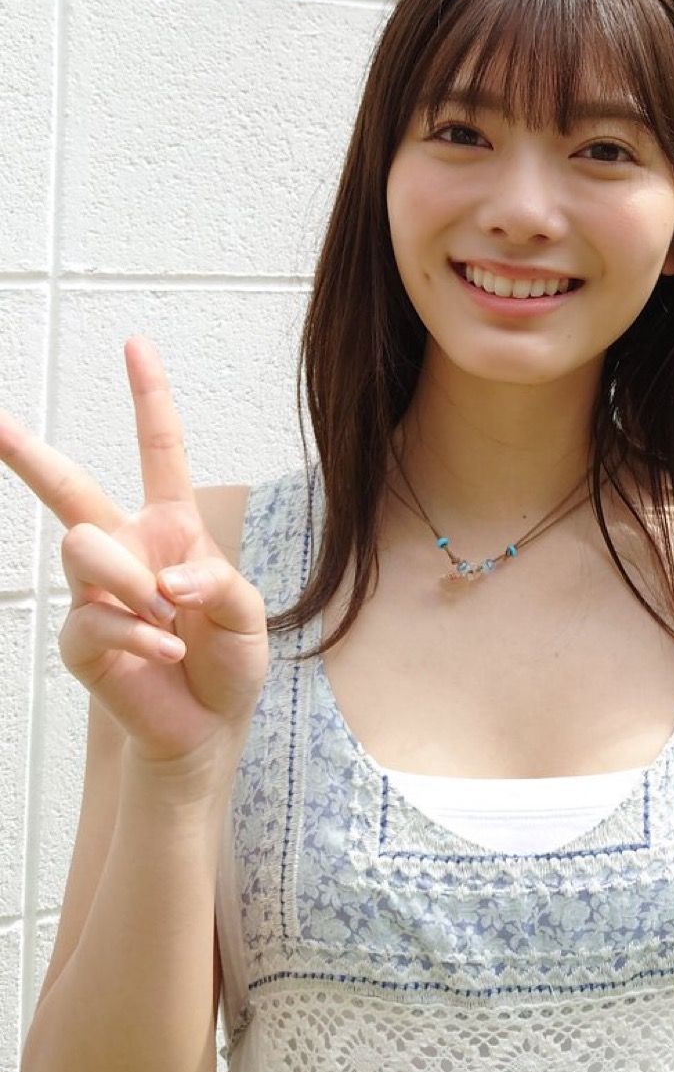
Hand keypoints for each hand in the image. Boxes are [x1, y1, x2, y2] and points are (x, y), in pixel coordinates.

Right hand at [0, 336, 267, 769]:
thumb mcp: (248, 614)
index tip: (135, 343)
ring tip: (165, 618)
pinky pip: (94, 617)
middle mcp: (125, 549)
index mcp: (170, 527)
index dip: (148, 396)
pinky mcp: (80, 638)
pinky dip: (138, 634)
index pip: (156, 450)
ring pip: (83, 549)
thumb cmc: (226, 663)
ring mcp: (95, 593)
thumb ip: (220, 584)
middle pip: (68, 488)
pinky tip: (163, 653)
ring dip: (131, 582)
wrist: (207, 728)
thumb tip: (168, 581)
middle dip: (27, 454)